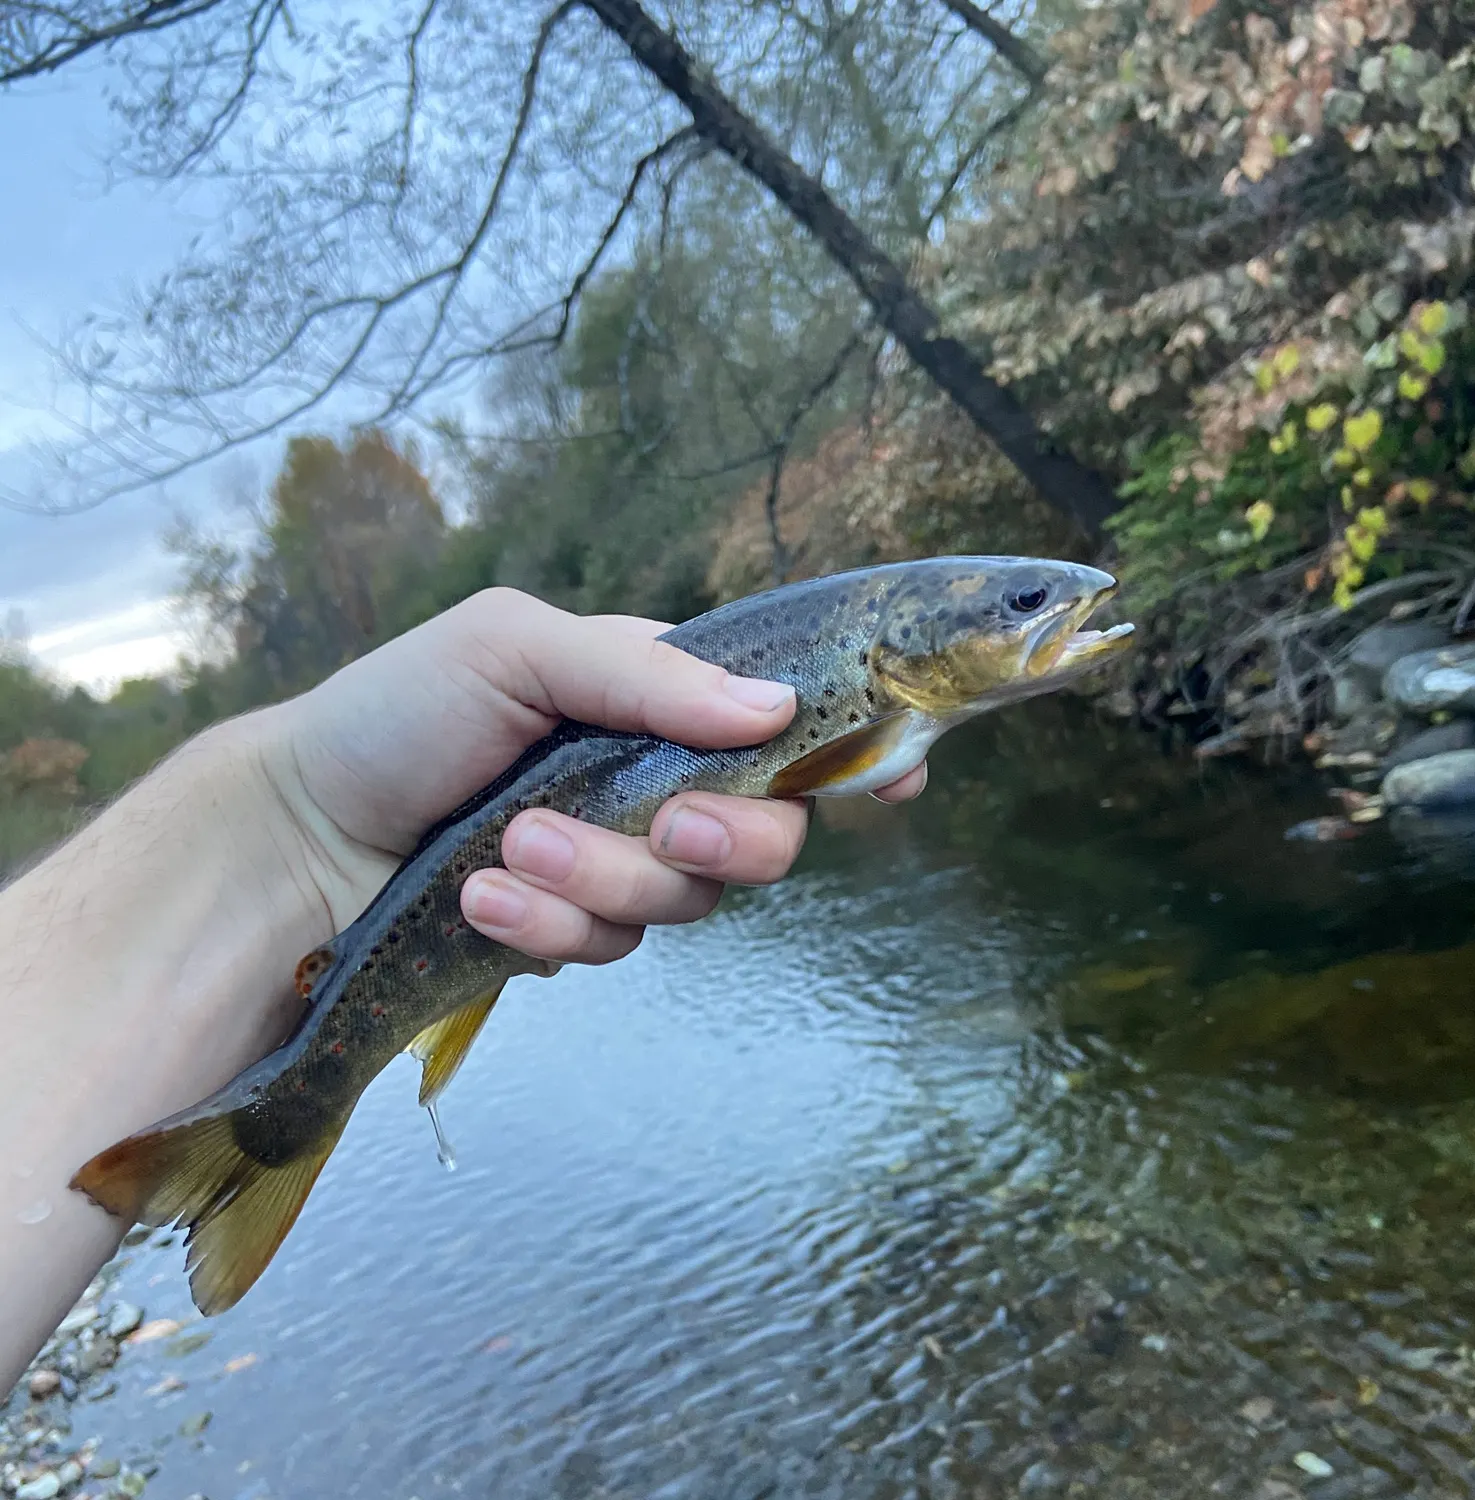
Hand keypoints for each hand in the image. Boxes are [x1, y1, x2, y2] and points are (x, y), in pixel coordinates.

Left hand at [254, 588, 926, 968]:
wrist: (297, 834)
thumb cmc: (398, 713)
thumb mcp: (510, 646)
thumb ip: (642, 673)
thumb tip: (773, 713)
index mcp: (659, 699)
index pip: (787, 725)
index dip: (857, 756)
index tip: (895, 781)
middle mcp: (659, 781)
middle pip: (772, 833)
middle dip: (728, 836)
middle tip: (664, 821)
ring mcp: (621, 863)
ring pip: (689, 900)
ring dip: (603, 878)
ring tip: (508, 849)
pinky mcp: (576, 932)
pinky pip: (612, 948)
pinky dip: (550, 926)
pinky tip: (482, 900)